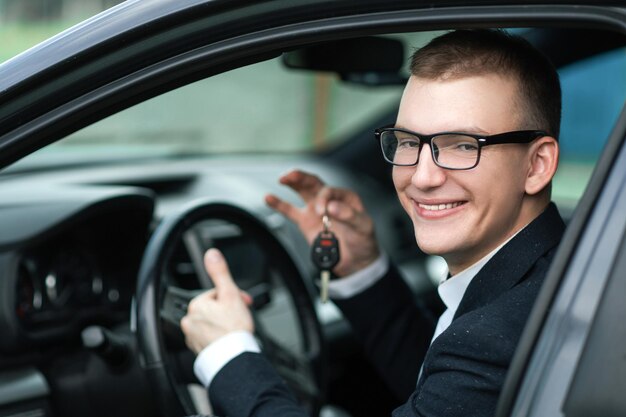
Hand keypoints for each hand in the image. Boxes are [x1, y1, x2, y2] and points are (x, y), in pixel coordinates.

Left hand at [180, 248, 253, 353]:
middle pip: (214, 308)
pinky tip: (229, 339)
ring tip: (236, 329)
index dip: (233, 296)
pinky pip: (210, 338)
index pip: (217, 294)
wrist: (234, 358)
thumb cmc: (233, 329)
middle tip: (241, 317)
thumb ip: (220, 273)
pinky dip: (219, 337)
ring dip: (224, 323)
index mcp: (196, 305)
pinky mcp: (199, 350)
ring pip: (212, 323)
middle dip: (229, 310)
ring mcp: (193, 336)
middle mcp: (190, 320)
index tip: (244, 302)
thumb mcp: (230, 294)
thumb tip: (212, 254)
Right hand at [265, 169, 379, 276]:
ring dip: (291, 183)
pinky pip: (290, 211)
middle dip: (301, 177)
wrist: (356, 261)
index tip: (322, 212)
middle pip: (313, 182)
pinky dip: (279, 204)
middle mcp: (329, 199)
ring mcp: (315, 210)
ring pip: (301, 191)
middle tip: (291, 175)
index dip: (323, 198)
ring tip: (282, 178)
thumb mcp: (363, 227)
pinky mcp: (306, 222)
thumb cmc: (363, 240)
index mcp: (345, 197)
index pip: (328, 191)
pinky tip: (269, 198)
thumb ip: (349, 216)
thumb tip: (331, 206)